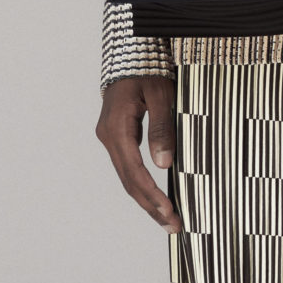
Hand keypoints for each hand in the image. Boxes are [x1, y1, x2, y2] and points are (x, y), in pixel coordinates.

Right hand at [96, 74, 182, 229]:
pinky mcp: (117, 138)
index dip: (152, 195)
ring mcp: (110, 138)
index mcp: (117, 128)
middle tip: (173, 226)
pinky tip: (156, 198)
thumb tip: (163, 165)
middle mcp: (108, 137)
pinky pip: (128, 168)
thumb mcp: (160, 95)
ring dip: (146, 200)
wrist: (130, 55)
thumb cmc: (147, 71)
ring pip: (127, 178)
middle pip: (128, 182)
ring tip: (167, 220)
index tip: (170, 212)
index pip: (135, 172)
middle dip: (151, 206)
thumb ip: (162, 128)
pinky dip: (142, 186)